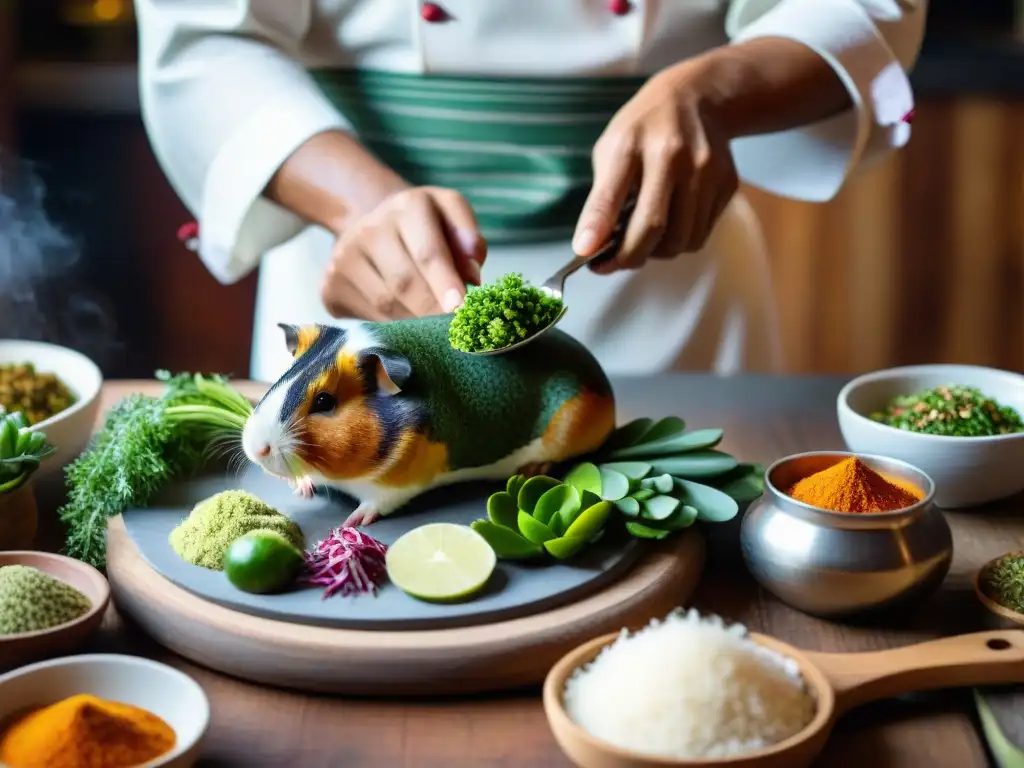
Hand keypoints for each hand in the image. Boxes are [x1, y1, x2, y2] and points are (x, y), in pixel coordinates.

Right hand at [320, 187, 486, 320]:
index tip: (461, 310)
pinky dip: (392, 331)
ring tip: (435, 334)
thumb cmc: (426, 227)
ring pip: (385, 304)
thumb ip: (468, 236)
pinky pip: (365, 318)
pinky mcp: (331, 286)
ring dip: (415, 325)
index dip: (444, 284)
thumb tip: (472, 271)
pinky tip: (408, 331)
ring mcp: (343, 258)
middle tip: (454, 332)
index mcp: (407, 207)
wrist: (375, 227)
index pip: (427, 251)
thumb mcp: (452, 215)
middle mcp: (369, 229)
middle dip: (432, 312)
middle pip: (403, 282)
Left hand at [573, 60, 738, 273]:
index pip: (610, 194)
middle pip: (653, 227)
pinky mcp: (727, 184)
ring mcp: (706, 171)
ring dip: (657, 251)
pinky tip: (669, 223)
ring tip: (643, 239)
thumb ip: (602, 197)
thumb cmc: (644, 129)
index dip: (597, 228)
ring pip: (680, 240)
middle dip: (629, 256)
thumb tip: (591, 246)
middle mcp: (674, 156)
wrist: (698, 99)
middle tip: (611, 263)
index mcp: (633, 143)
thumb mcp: (612, 148)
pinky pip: (700, 234)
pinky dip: (680, 240)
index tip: (585, 255)